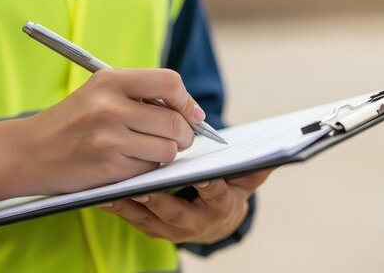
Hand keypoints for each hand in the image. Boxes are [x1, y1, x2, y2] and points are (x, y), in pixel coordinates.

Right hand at [7, 68, 205, 195]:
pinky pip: (149, 170)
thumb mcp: (97, 93)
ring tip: (146, 150)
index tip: (193, 114)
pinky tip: (128, 163)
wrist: (27, 152)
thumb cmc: (68, 122)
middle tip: (177, 139)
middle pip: (174, 122)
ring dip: (165, 154)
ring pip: (167, 149)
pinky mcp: (109, 168)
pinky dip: (146, 169)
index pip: (169, 82)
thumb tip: (188, 110)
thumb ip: (138, 95)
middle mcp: (110, 107)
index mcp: (109, 81)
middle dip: (184, 135)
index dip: (187, 101)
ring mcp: (109, 139)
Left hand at [99, 169, 272, 243]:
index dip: (210, 187)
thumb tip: (280, 154)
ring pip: (149, 219)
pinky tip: (103, 194)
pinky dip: (118, 207)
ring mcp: (171, 229)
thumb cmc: (227, 190)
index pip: (217, 197)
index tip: (203, 175)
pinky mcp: (151, 228)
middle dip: (161, 202)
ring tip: (116, 190)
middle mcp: (196, 224)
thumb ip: (256, 168)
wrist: (215, 220)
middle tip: (145, 188)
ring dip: (131, 206)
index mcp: (221, 207)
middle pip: (177, 214)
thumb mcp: (244, 181)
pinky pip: (132, 219)